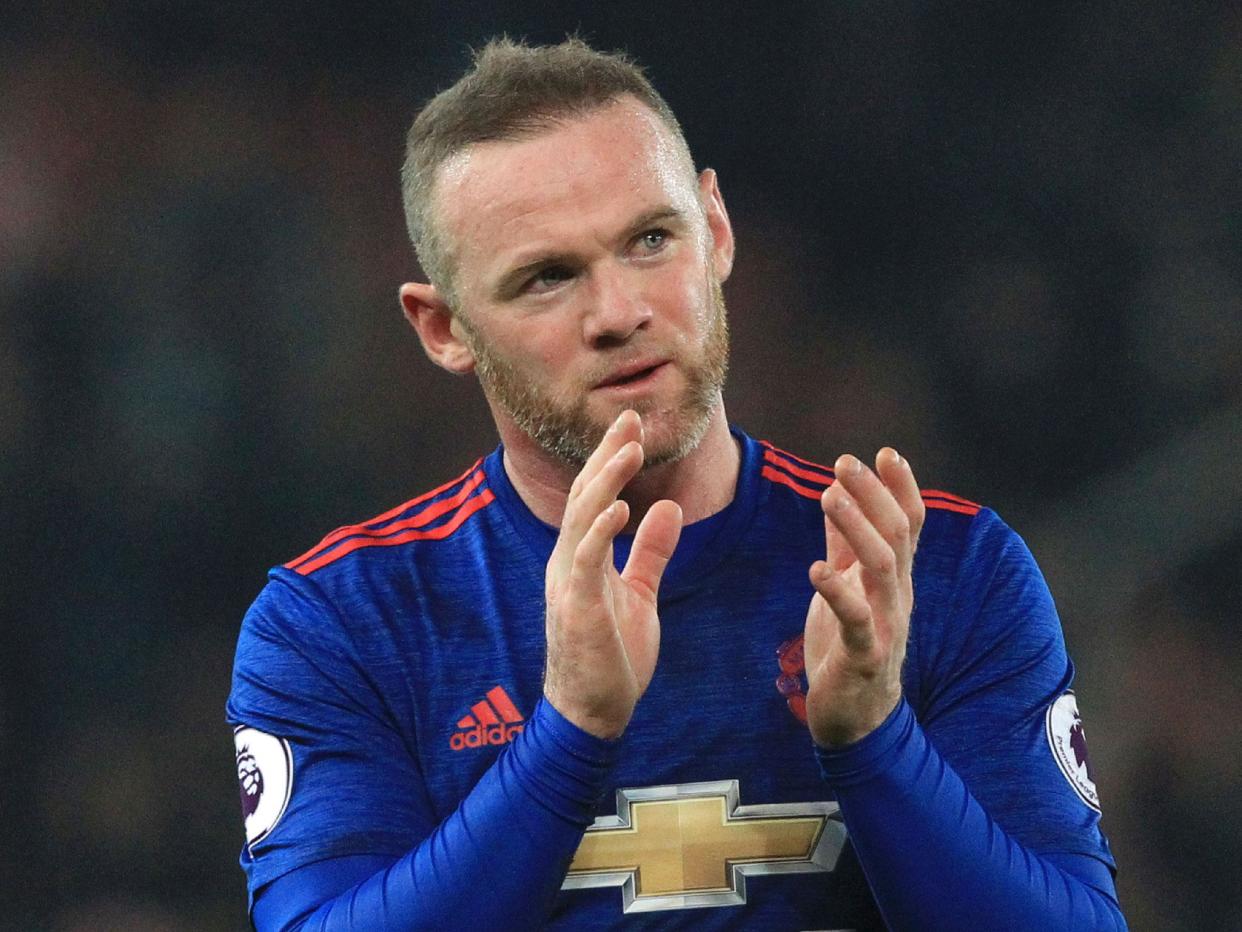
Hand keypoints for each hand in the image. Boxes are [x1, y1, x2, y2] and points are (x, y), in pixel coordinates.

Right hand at [543, 410, 683, 738]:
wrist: (593, 712)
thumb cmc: (613, 655)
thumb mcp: (639, 593)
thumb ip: (650, 552)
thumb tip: (664, 508)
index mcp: (582, 557)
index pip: (596, 498)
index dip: (612, 460)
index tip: (633, 429)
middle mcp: (569, 562)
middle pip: (585, 497)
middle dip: (608, 456)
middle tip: (631, 419)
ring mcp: (569, 583)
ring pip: (582, 520)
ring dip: (606, 483)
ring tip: (629, 450)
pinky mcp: (576, 608)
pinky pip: (585, 561)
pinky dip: (600, 531)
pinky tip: (621, 508)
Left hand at [803, 448, 925, 747]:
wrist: (854, 717)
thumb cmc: (848, 645)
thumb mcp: (846, 586)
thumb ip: (842, 545)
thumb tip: (836, 495)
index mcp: (894, 578)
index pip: (910, 524)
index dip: (901, 488)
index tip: (885, 452)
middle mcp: (897, 596)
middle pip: (897, 535)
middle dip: (873, 494)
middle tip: (845, 462)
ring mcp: (885, 625)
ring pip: (881, 567)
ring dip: (856, 527)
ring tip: (829, 496)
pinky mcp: (864, 656)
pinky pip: (856, 620)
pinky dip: (838, 592)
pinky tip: (817, 570)